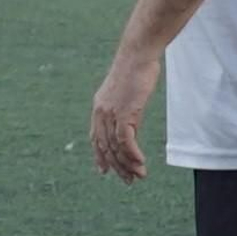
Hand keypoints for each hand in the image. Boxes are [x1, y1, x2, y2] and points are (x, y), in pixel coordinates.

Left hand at [90, 48, 160, 183]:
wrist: (137, 55)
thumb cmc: (136, 69)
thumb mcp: (126, 92)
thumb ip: (124, 108)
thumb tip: (130, 121)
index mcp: (99, 108)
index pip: (95, 138)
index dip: (99, 156)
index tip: (104, 171)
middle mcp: (101, 113)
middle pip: (105, 147)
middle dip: (117, 166)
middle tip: (128, 181)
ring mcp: (111, 113)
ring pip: (115, 147)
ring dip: (128, 164)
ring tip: (138, 176)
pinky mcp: (124, 112)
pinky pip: (125, 140)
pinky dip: (132, 154)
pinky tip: (140, 163)